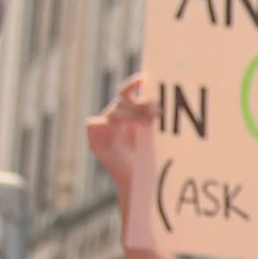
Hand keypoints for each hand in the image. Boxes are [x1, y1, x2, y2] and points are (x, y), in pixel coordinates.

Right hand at [85, 74, 156, 196]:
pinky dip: (105, 125)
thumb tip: (163, 105)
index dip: (133, 84)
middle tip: (157, 112)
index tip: (144, 78)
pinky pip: (94, 125)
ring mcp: (104, 129)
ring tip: (148, 122)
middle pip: (122, 101)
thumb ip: (154, 120)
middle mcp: (115, 118)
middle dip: (140, 105)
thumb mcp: (155, 137)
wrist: (137, 180)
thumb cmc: (148, 158)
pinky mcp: (95, 141)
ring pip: (114, 111)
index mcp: (128, 114)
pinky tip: (116, 128)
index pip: (126, 92)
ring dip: (131, 114)